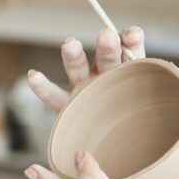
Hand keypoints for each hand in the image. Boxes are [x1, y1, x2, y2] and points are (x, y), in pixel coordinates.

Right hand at [27, 26, 145, 112]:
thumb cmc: (132, 112)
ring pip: (77, 69)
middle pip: (106, 56)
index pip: (131, 48)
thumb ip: (142, 66)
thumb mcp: (144, 91)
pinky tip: (33, 76)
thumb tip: (134, 37)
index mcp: (126, 67)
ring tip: (70, 44)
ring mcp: (83, 87)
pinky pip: (53, 96)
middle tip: (106, 36)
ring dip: (74, 56)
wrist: (116, 142)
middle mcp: (104, 73)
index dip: (131, 39)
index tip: (131, 37)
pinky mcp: (67, 105)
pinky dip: (42, 87)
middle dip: (107, 46)